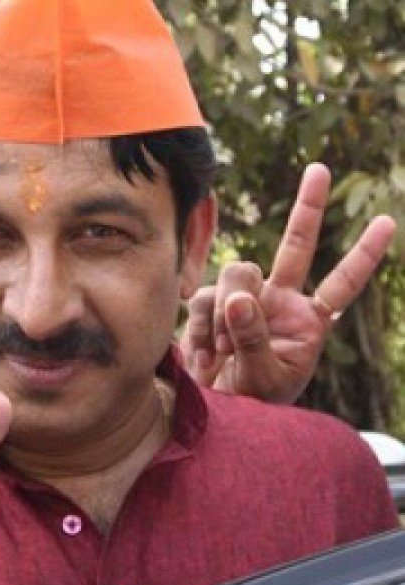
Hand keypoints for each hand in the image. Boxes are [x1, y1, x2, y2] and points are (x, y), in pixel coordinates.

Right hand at [182, 163, 396, 403]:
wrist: (213, 411)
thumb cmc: (251, 404)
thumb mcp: (263, 378)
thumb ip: (254, 337)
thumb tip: (238, 295)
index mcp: (308, 324)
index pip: (341, 285)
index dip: (362, 256)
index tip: (385, 222)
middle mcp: (281, 302)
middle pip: (296, 246)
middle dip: (308, 207)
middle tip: (319, 168)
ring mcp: (246, 301)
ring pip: (237, 274)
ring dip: (224, 313)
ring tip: (220, 353)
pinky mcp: (213, 307)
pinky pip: (205, 298)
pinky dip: (201, 325)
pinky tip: (204, 354)